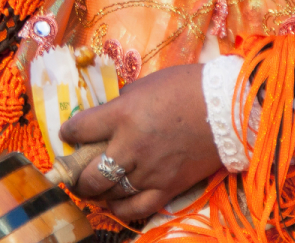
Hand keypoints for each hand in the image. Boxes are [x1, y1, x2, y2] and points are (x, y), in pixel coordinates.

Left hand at [60, 63, 221, 223]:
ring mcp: (150, 171)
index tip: (68, 134)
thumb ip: (121, 104)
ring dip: (96, 192)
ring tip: (92, 188)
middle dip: (76, 175)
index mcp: (123, 115)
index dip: (69, 133)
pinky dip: (121, 208)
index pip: (80, 129)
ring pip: (110, 193)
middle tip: (73, 173)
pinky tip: (116, 201)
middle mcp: (132, 146)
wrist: (227, 108)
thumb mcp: (144, 86)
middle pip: (90, 173)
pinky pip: (137, 208)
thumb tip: (103, 116)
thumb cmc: (185, 87)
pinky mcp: (169, 188)